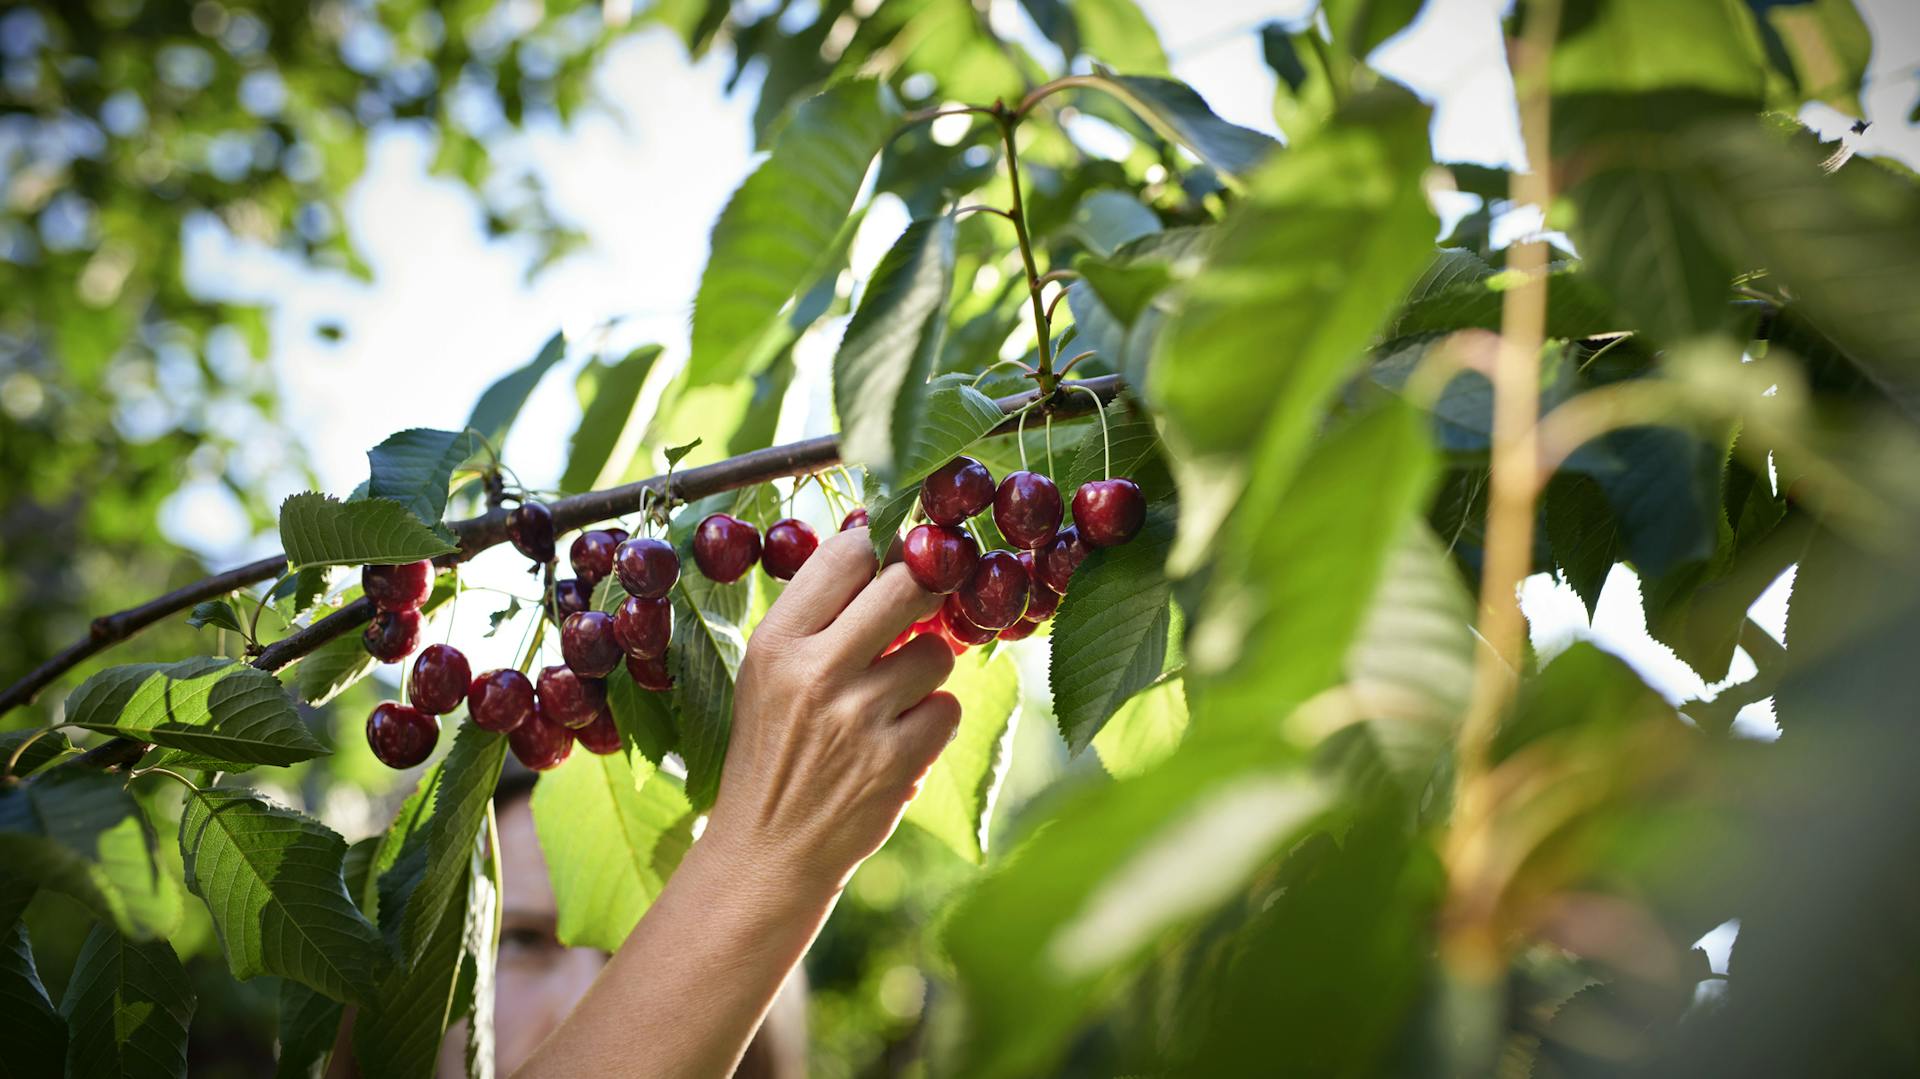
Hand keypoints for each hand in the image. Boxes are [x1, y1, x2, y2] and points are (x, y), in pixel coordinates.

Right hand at [706, 527, 959, 892]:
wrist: (767, 851)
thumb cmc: (774, 750)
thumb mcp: (767, 675)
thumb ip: (817, 617)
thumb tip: (879, 547)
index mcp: (776, 643)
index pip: (846, 556)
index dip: (880, 554)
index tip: (889, 567)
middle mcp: (814, 672)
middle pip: (907, 586)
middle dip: (922, 595)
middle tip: (915, 613)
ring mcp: (858, 718)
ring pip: (937, 651)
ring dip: (926, 670)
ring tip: (894, 697)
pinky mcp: (895, 762)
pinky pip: (948, 707)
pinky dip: (933, 722)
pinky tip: (900, 740)